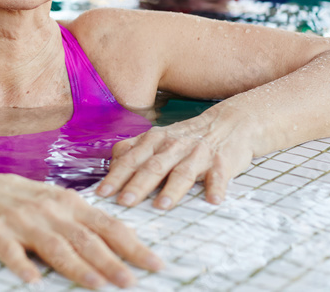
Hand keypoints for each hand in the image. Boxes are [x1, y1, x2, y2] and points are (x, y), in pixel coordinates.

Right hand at [0, 171, 162, 288]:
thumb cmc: (20, 199)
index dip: (132, 245)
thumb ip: (82, 221)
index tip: (155, 264)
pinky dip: (21, 264)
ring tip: (97, 284)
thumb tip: (121, 242)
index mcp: (67, 202)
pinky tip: (33, 281)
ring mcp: (20, 220)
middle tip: (131, 282)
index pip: (107, 225)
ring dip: (76, 266)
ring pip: (53, 246)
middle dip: (111, 261)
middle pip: (84, 239)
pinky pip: (8, 251)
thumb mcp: (54, 202)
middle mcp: (47, 210)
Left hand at [96, 112, 253, 209]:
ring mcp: (197, 154)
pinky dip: (216, 187)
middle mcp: (172, 146)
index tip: (101, 193)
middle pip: (152, 167)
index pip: (130, 160)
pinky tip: (213, 200)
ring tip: (161, 206)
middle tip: (124, 202)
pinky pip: (218, 176)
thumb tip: (111, 167)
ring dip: (171, 189)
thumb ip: (133, 150)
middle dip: (137, 185)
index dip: (115, 176)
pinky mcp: (221, 162)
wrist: (228, 123)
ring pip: (182, 172)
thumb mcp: (157, 138)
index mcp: (154, 141)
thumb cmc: (186, 136)